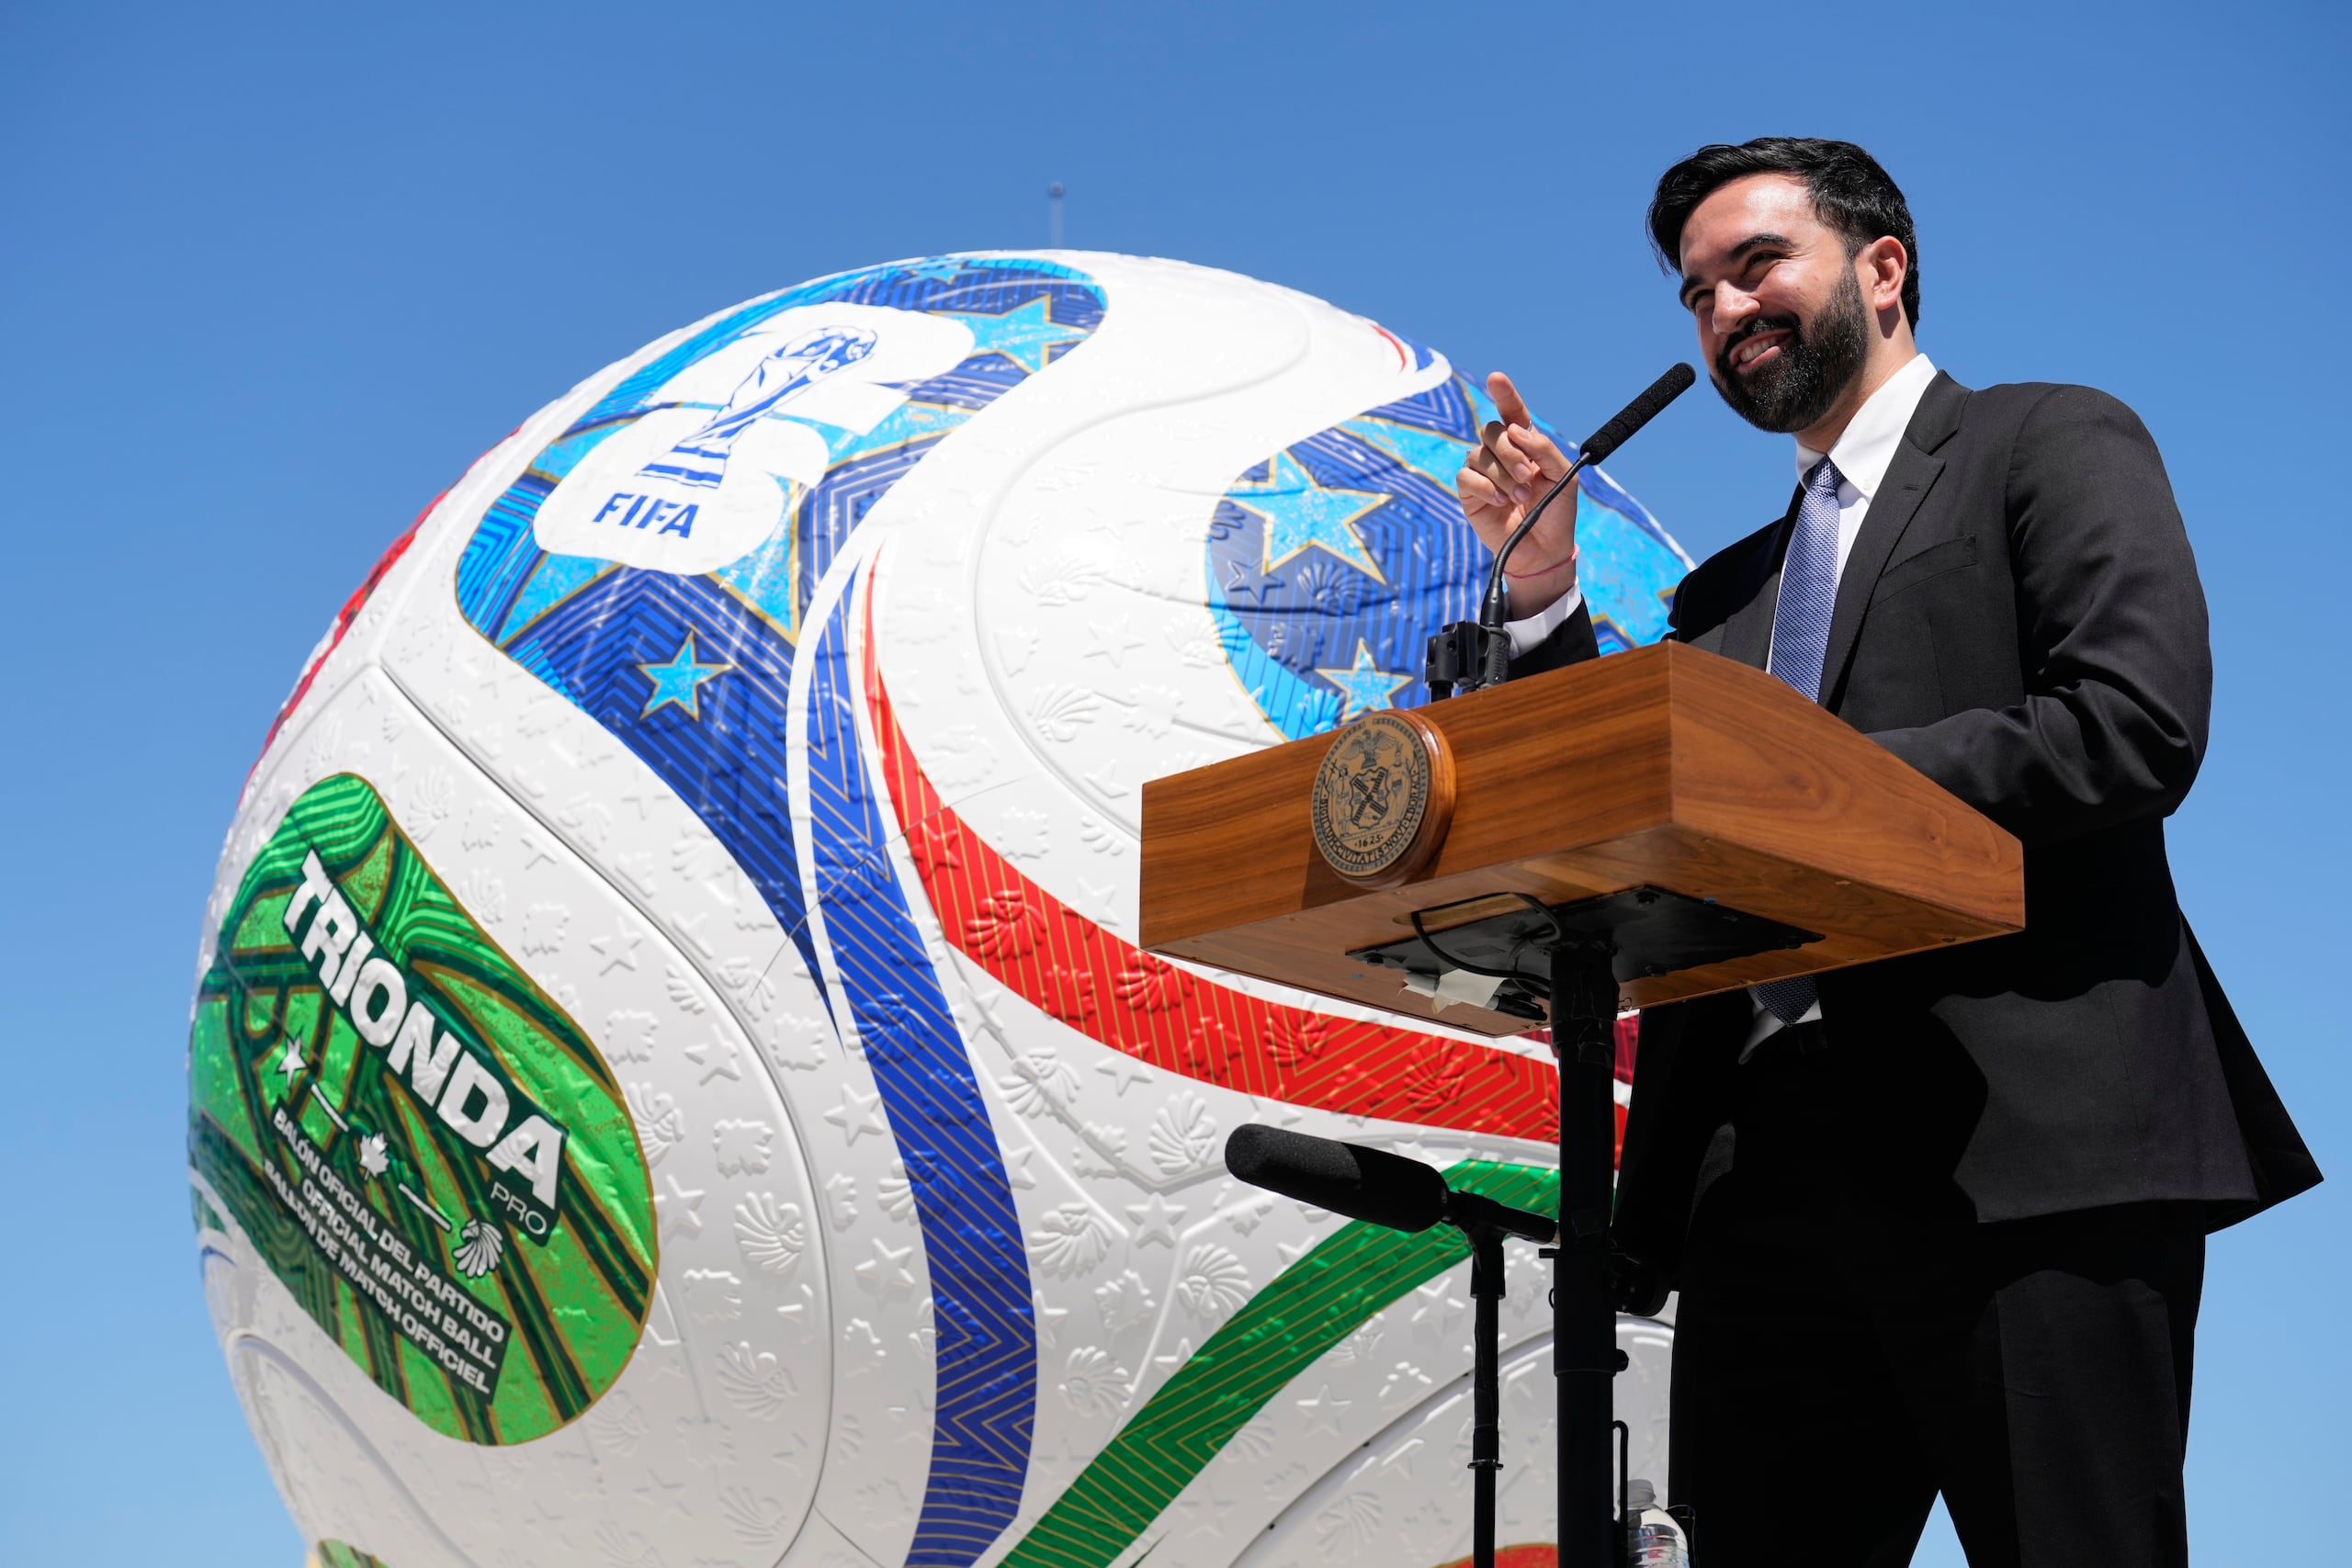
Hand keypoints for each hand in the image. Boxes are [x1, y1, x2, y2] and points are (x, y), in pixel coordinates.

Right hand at [1455, 371, 1579, 613]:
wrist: (1543, 550)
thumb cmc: (1556, 512)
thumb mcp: (1563, 477)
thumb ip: (1544, 449)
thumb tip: (1516, 430)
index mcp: (1525, 445)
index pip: (1511, 412)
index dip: (1504, 393)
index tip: (1496, 378)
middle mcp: (1500, 454)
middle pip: (1492, 432)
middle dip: (1510, 451)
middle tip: (1527, 476)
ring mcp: (1483, 472)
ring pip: (1479, 454)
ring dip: (1502, 475)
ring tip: (1519, 497)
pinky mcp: (1469, 492)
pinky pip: (1466, 476)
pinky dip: (1485, 487)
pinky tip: (1500, 502)